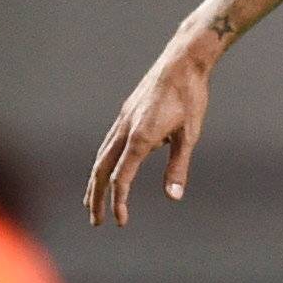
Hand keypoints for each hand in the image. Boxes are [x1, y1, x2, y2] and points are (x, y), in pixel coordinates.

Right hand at [85, 39, 214, 226]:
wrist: (183, 61)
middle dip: (96, 197)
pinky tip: (108, 169)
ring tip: (92, 200)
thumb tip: (173, 197)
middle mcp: (125, 129)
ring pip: (101, 155)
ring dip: (96, 180)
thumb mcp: (190, 135)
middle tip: (95, 221)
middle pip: (101, 169)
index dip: (119, 201)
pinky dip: (104, 161)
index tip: (120, 221)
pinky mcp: (126, 113)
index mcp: (140, 137)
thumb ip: (178, 167)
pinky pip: (109, 143)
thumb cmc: (190, 97)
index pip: (122, 177)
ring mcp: (123, 119)